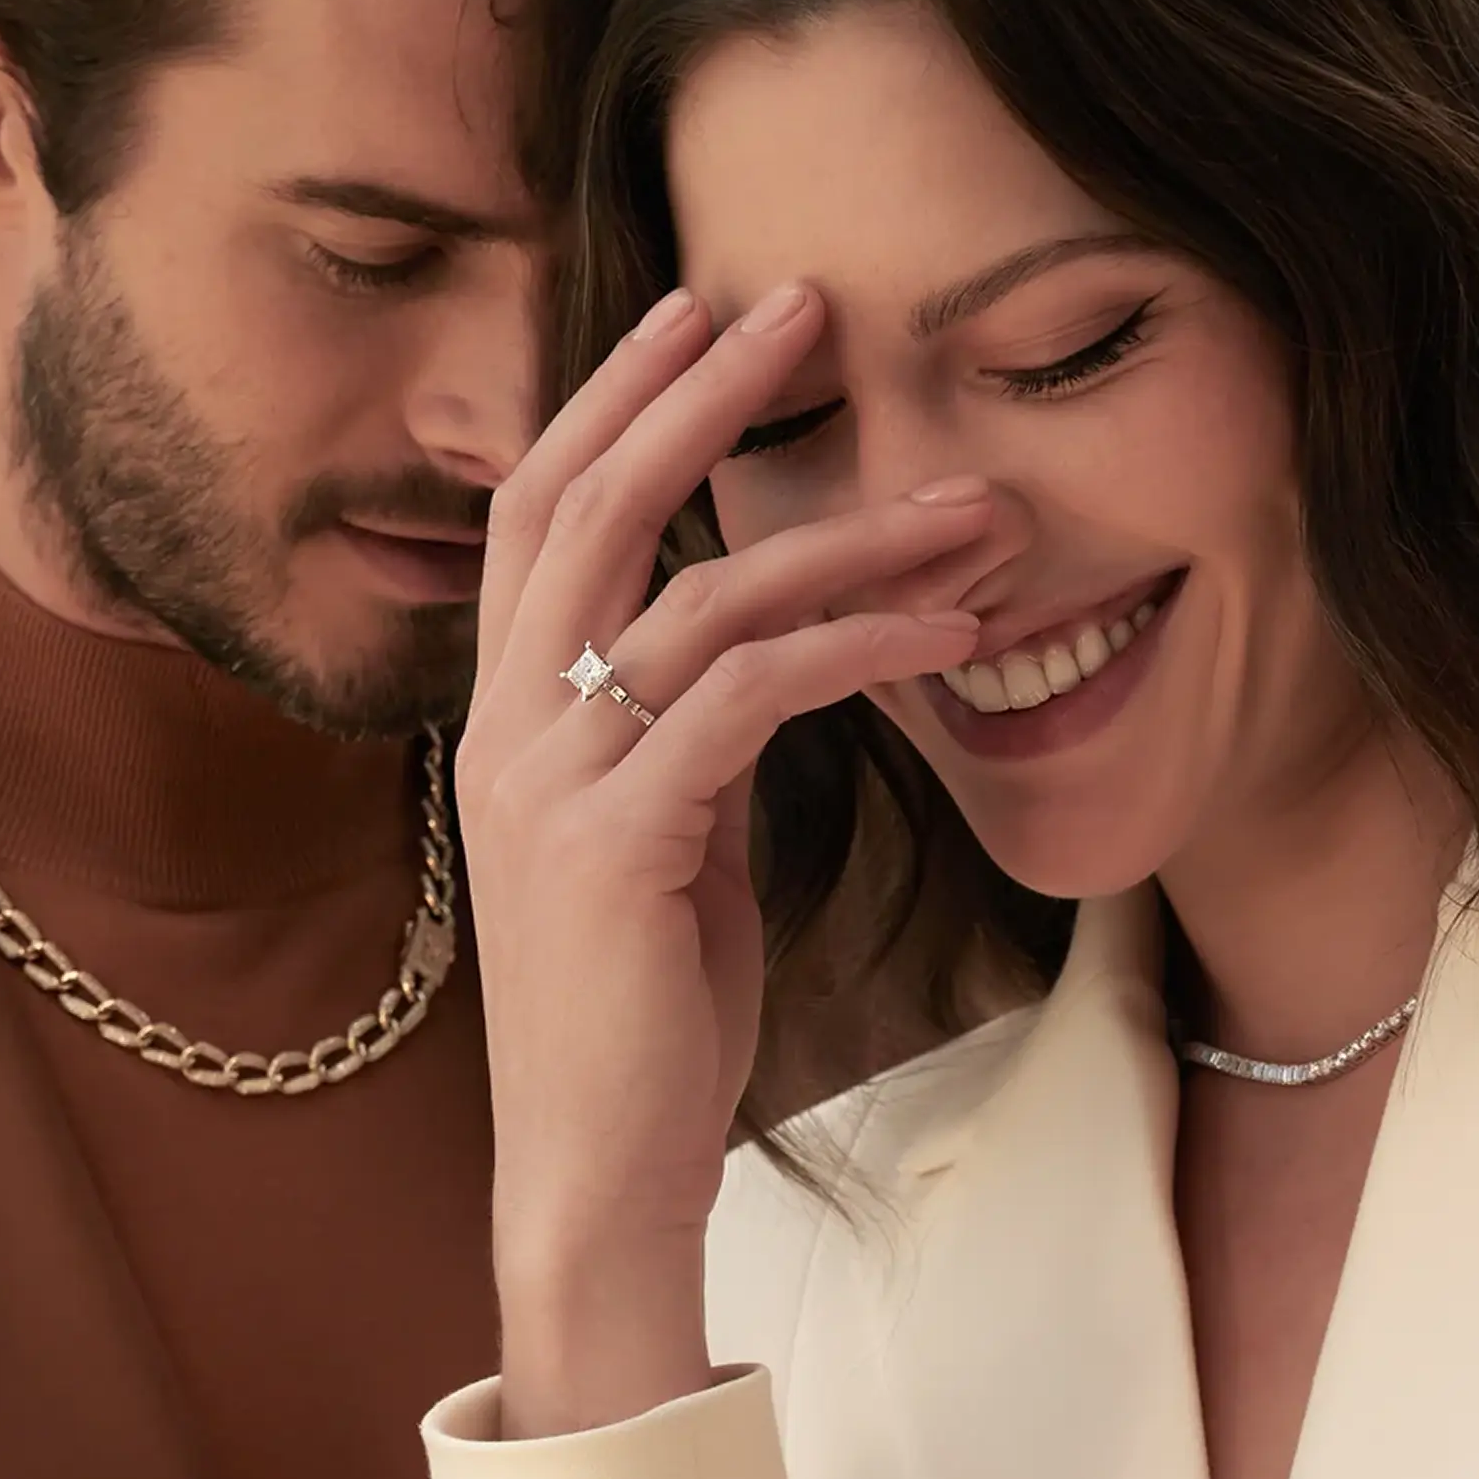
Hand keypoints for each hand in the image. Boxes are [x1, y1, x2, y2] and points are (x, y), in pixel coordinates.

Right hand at [458, 283, 996, 1436]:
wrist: (597, 1175)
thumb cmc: (640, 1019)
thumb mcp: (664, 847)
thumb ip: (688, 741)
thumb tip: (767, 658)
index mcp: (508, 722)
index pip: (539, 512)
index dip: (612, 400)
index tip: (703, 316)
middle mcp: (504, 732)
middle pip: (583, 504)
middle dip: (694, 392)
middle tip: (803, 303)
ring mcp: (547, 785)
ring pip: (692, 597)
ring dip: (847, 536)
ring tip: (974, 505)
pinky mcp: (616, 845)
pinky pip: (748, 699)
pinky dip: (859, 647)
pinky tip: (954, 633)